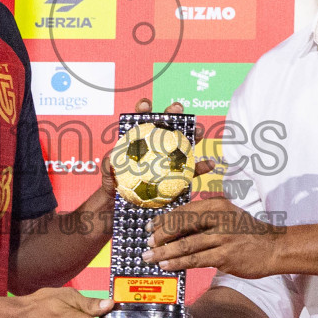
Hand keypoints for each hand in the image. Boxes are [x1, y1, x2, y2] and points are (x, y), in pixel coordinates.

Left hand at [97, 99, 214, 199]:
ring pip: (184, 145)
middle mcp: (156, 150)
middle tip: (177, 108)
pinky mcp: (180, 178)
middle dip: (173, 114)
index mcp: (138, 144)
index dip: (143, 110)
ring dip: (193, 134)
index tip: (145, 105)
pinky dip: (202, 167)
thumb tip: (111, 160)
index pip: (140, 123)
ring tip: (198, 130)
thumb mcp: (107, 179)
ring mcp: (169, 163)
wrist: (124, 213)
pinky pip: (193, 171)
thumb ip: (109, 169)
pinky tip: (209, 164)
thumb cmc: (114, 191)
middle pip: (166, 128)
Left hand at [144, 197, 284, 279]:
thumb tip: (176, 227)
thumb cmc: (247, 232)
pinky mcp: (225, 256)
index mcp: (217, 204)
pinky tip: (167, 266)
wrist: (274, 247)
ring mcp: (222, 237)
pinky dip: (178, 263)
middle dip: (160, 235)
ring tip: (149, 257)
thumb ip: (205, 218)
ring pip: (185, 244)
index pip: (183, 211)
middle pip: (181, 225)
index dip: (163, 220)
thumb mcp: (228, 215)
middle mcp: (219, 218)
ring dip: (164, 252)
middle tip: (146, 243)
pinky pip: (195, 260)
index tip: (149, 228)